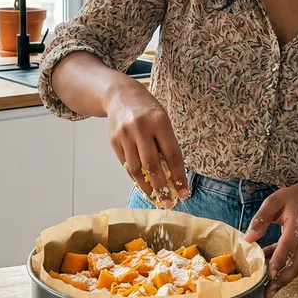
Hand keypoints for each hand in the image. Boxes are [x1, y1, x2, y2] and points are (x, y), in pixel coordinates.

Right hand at [103, 77, 187, 207]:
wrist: (120, 95)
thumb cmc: (147, 110)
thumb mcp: (162, 120)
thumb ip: (166, 145)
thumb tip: (172, 177)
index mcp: (159, 121)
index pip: (172, 155)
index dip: (178, 176)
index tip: (184, 193)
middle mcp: (141, 128)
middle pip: (152, 165)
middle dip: (162, 187)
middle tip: (168, 203)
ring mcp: (125, 135)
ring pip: (136, 169)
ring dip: (147, 187)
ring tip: (156, 199)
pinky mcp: (114, 141)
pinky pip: (126, 165)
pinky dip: (136, 178)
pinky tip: (144, 186)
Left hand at [243, 177, 297, 297]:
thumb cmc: (292, 198)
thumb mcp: (274, 201)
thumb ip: (261, 218)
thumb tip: (248, 238)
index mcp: (297, 227)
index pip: (288, 246)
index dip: (279, 260)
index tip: (269, 274)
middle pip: (296, 264)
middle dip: (282, 281)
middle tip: (268, 294)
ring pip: (296, 267)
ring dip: (282, 280)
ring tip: (267, 292)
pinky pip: (292, 262)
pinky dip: (280, 268)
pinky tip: (266, 270)